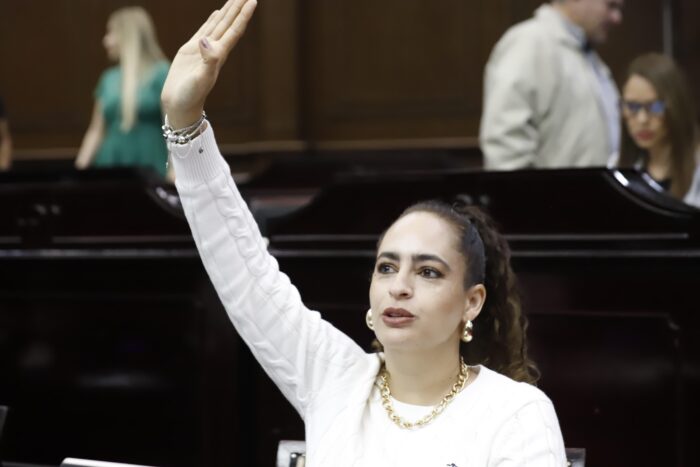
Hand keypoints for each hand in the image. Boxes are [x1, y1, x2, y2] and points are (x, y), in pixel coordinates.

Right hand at [161, 0, 256, 128]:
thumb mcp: (200, 80)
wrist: (180, 106)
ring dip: (227, 12)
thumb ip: (207, 61)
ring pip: (219, 25)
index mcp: (219, 55)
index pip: (234, 30)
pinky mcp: (190, 51)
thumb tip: (206, 40)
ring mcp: (203, 49)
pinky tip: (217, 14)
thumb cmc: (190, 96)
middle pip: (229, 24)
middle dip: (238, 8)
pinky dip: (212, 21)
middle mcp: (214, 50)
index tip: (253, 1)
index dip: (243, 16)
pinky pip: (204, 30)